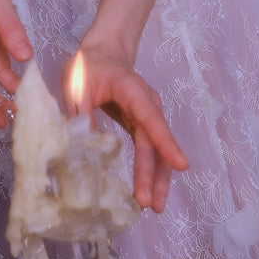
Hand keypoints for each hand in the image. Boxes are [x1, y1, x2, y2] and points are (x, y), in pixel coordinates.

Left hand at [62, 43, 188, 212]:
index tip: (181, 165)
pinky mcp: (141, 125)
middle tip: (151, 203)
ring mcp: (147, 115)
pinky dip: (150, 170)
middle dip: (155, 173)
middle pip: (155, 141)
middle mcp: (147, 104)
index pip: (151, 119)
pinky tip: (148, 191)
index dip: (165, 142)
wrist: (101, 53)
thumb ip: (81, 113)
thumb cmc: (89, 66)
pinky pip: (149, 149)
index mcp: (132, 91)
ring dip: (157, 177)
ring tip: (155, 206)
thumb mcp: (77, 85)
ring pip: (156, 149)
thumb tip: (82, 148)